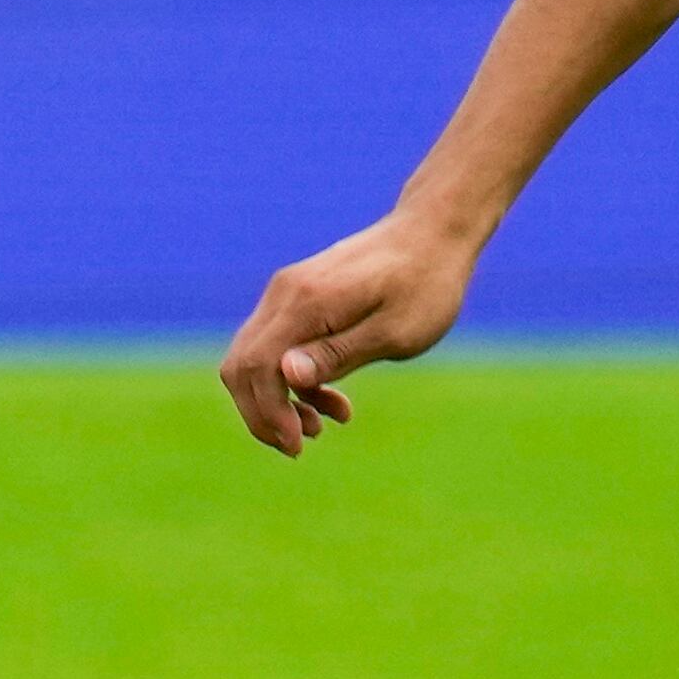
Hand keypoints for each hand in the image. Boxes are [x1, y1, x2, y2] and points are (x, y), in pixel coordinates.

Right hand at [217, 211, 482, 454]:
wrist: (435, 232)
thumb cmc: (426, 284)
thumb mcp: (396, 331)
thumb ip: (339, 353)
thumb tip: (286, 376)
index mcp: (305, 303)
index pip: (256, 367)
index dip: (267, 413)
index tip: (297, 445)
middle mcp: (284, 294)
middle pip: (243, 366)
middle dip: (264, 414)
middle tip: (300, 445)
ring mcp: (288, 292)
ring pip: (257, 358)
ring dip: (280, 399)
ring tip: (323, 426)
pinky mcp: (300, 296)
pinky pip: (278, 345)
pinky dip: (295, 379)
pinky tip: (332, 401)